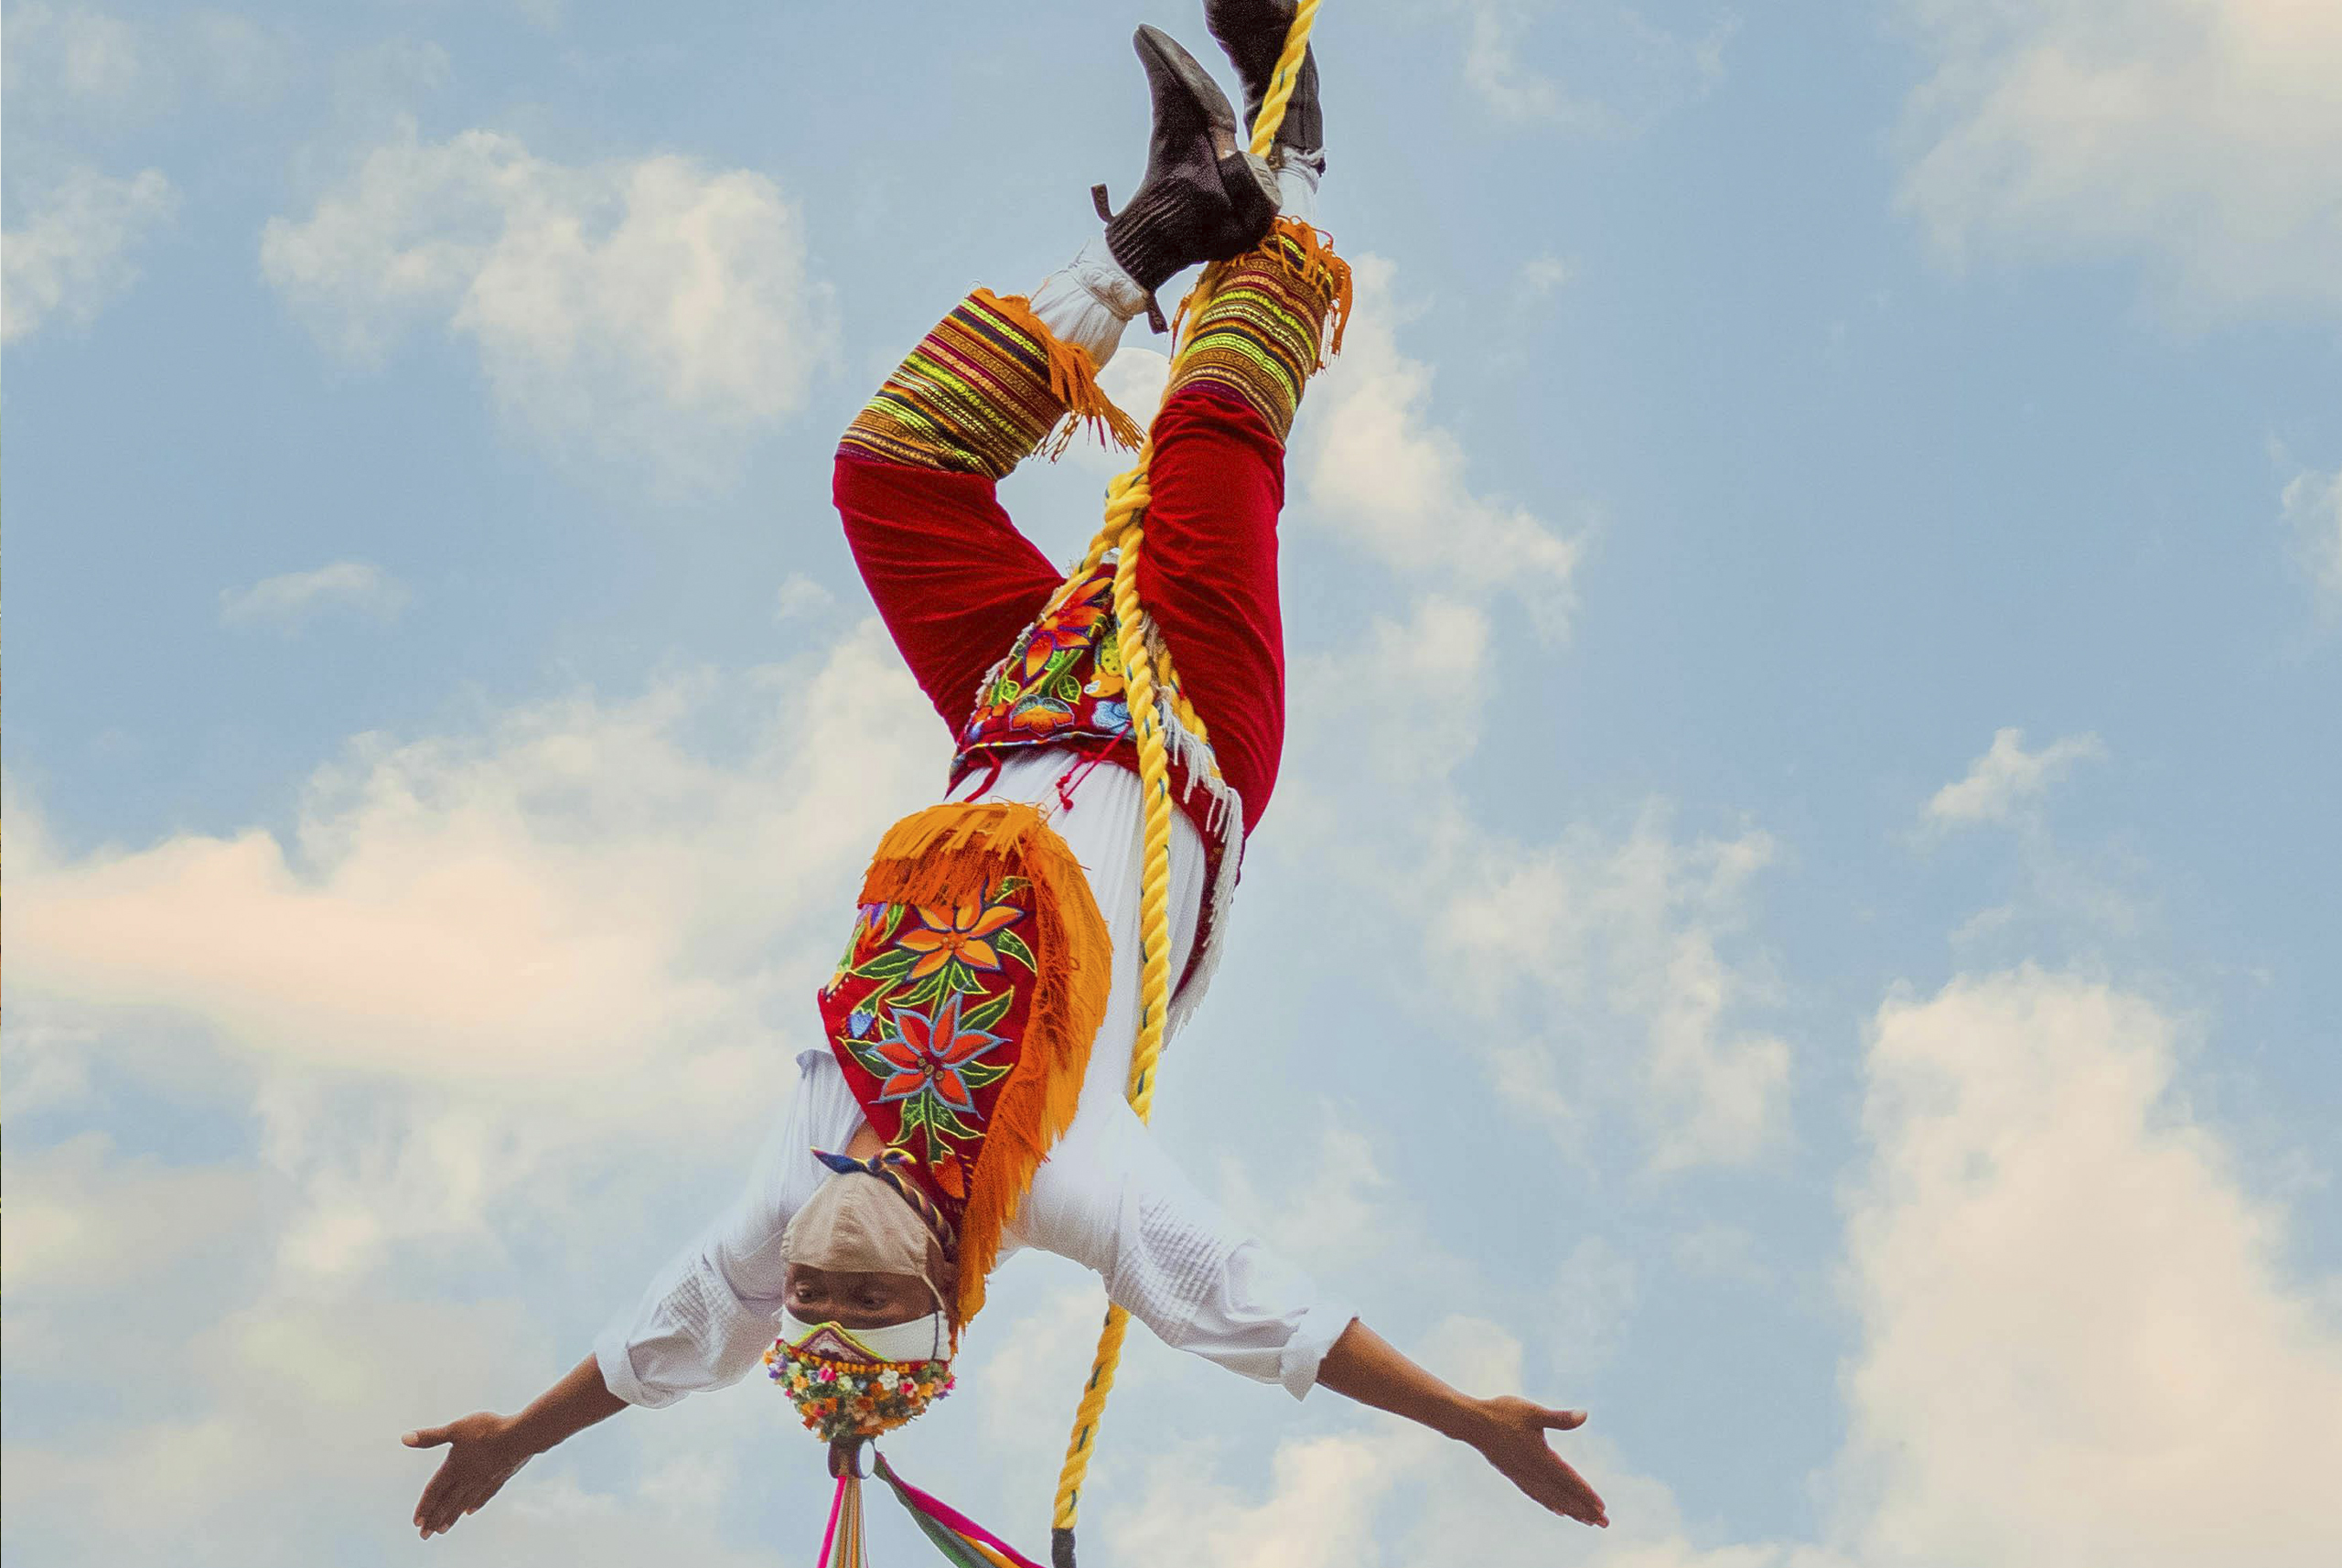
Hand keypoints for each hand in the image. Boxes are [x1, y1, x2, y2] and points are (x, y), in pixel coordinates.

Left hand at [403, 1411, 533, 1537]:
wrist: (520, 1436)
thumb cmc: (488, 1429)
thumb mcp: (456, 1429)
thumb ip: (431, 1436)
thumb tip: (405, 1438)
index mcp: (454, 1467)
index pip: (434, 1491)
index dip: (424, 1506)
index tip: (417, 1523)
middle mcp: (467, 1478)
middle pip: (447, 1502)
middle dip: (435, 1519)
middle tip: (424, 1535)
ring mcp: (484, 1480)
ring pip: (464, 1502)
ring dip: (452, 1516)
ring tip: (442, 1529)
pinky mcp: (499, 1477)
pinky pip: (484, 1495)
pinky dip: (475, 1504)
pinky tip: (470, 1511)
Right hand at [1466, 1397, 1608, 1527]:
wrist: (1472, 1422)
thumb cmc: (1503, 1413)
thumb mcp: (1533, 1411)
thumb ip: (1559, 1418)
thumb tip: (1584, 1415)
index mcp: (1541, 1457)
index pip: (1569, 1480)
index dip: (1586, 1494)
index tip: (1602, 1508)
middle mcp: (1533, 1471)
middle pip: (1563, 1495)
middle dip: (1584, 1510)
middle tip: (1604, 1523)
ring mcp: (1523, 1475)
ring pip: (1551, 1498)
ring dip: (1571, 1511)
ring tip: (1587, 1522)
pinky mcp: (1514, 1475)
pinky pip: (1536, 1495)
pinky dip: (1550, 1504)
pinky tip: (1558, 1510)